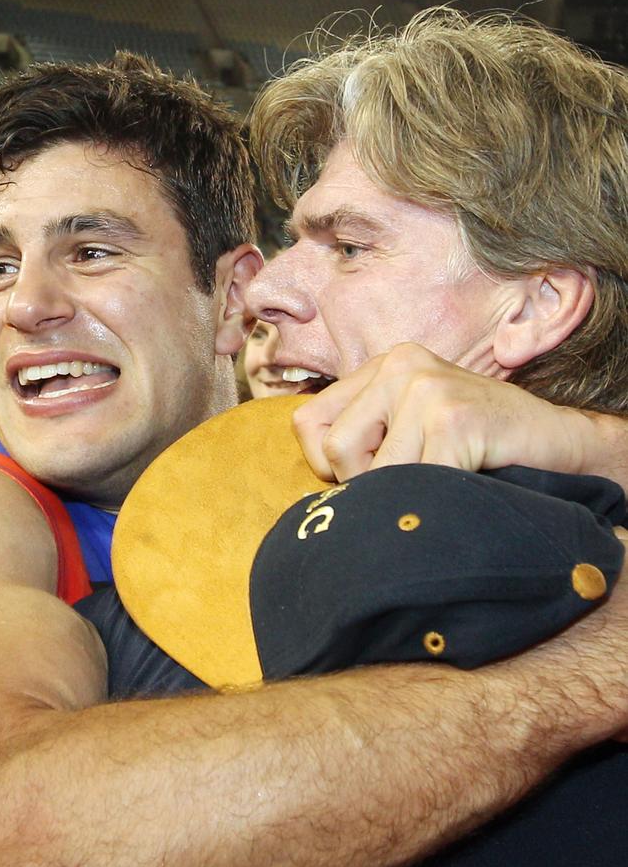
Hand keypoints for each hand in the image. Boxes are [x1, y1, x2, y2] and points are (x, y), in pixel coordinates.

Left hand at [293, 343, 595, 481]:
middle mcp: (399, 364)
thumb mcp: (413, 431)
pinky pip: (415, 483)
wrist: (558, 443)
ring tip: (443, 480)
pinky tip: (462, 485)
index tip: (373, 473)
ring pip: (373, 472)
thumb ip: (366, 438)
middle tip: (415, 480)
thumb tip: (312, 490)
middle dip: (367, 485)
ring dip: (405, 495)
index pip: (308, 423)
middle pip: (334, 448)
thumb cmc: (480, 447)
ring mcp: (427, 387)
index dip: (332, 465)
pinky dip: (434, 501)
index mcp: (383, 366)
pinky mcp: (453, 417)